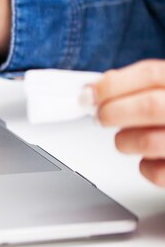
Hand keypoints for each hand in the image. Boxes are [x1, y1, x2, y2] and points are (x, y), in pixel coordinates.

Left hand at [92, 60, 164, 186]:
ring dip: (125, 140)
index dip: (113, 84)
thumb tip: (95, 90)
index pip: (151, 74)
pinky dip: (145, 167)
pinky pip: (158, 172)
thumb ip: (138, 85)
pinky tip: (149, 158)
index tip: (90, 94)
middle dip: (113, 112)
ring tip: (125, 139)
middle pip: (150, 106)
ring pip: (149, 141)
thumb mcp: (164, 89)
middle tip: (100, 117)